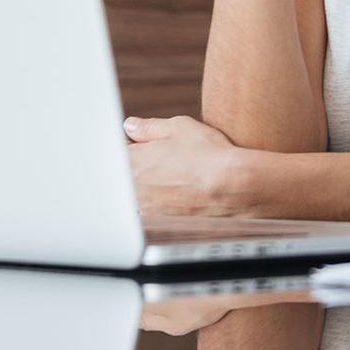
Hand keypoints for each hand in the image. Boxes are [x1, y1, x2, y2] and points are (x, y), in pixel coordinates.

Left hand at [125, 114, 248, 215]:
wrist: (233, 187)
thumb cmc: (208, 155)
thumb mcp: (179, 127)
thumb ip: (148, 127)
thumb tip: (132, 126)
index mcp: (132, 160)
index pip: (117, 153)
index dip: (133, 148)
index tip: (145, 147)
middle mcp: (133, 186)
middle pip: (126, 176)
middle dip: (141, 168)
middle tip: (168, 162)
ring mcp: (145, 207)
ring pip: (140, 196)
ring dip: (152, 188)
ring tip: (180, 179)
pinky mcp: (160, 223)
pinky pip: (154, 211)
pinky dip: (165, 204)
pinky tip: (185, 195)